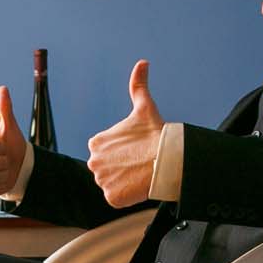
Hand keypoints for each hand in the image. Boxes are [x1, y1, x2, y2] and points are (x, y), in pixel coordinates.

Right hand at [0, 85, 26, 201]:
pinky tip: (3, 181)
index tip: (4, 146)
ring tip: (5, 170)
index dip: (2, 148)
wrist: (20, 165)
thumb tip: (2, 88)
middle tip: (6, 159)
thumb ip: (5, 109)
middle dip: (5, 162)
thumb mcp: (9, 127)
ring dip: (5, 175)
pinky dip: (0, 187)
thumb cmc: (12, 145)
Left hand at [87, 60, 164, 207]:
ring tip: (140, 173)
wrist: (168, 159)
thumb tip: (142, 63)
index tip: (136, 150)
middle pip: (108, 169)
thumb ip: (138, 85)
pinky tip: (139, 185)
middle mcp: (93, 161)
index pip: (106, 152)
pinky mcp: (112, 197)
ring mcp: (102, 181)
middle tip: (139, 163)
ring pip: (113, 184)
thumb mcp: (144, 107)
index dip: (123, 153)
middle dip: (122, 168)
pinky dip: (128, 195)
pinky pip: (117, 198)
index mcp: (96, 142)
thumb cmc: (156, 133)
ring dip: (125, 181)